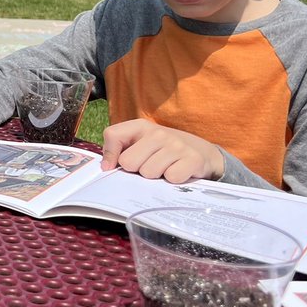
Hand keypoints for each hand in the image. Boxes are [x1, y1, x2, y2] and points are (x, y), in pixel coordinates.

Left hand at [100, 119, 224, 181]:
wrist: (201, 152)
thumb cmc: (162, 151)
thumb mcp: (139, 144)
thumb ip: (117, 150)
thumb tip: (106, 167)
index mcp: (140, 126)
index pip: (112, 135)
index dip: (110, 155)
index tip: (116, 165)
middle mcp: (158, 133)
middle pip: (128, 162)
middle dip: (136, 170)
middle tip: (149, 166)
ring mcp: (176, 145)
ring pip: (149, 173)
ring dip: (155, 177)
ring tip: (164, 169)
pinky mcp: (193, 159)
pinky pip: (171, 177)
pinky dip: (173, 181)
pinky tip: (177, 172)